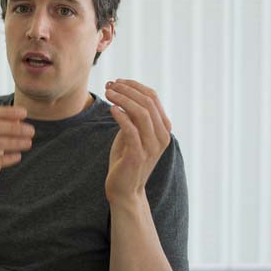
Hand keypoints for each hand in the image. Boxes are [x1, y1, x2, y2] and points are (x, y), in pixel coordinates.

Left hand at [104, 79, 171, 201]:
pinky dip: (121, 116)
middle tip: (109, 84)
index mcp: (163, 128)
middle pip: (147, 102)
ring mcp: (152, 146)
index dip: (134, 86)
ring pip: (141, 113)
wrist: (124, 189)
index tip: (116, 81)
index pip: (153, 97)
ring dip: (122, 99)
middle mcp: (162, 136)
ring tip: (108, 93)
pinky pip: (131, 130)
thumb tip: (125, 95)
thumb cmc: (125, 160)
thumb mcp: (131, 134)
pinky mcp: (138, 154)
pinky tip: (111, 109)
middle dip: (127, 89)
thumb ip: (133, 117)